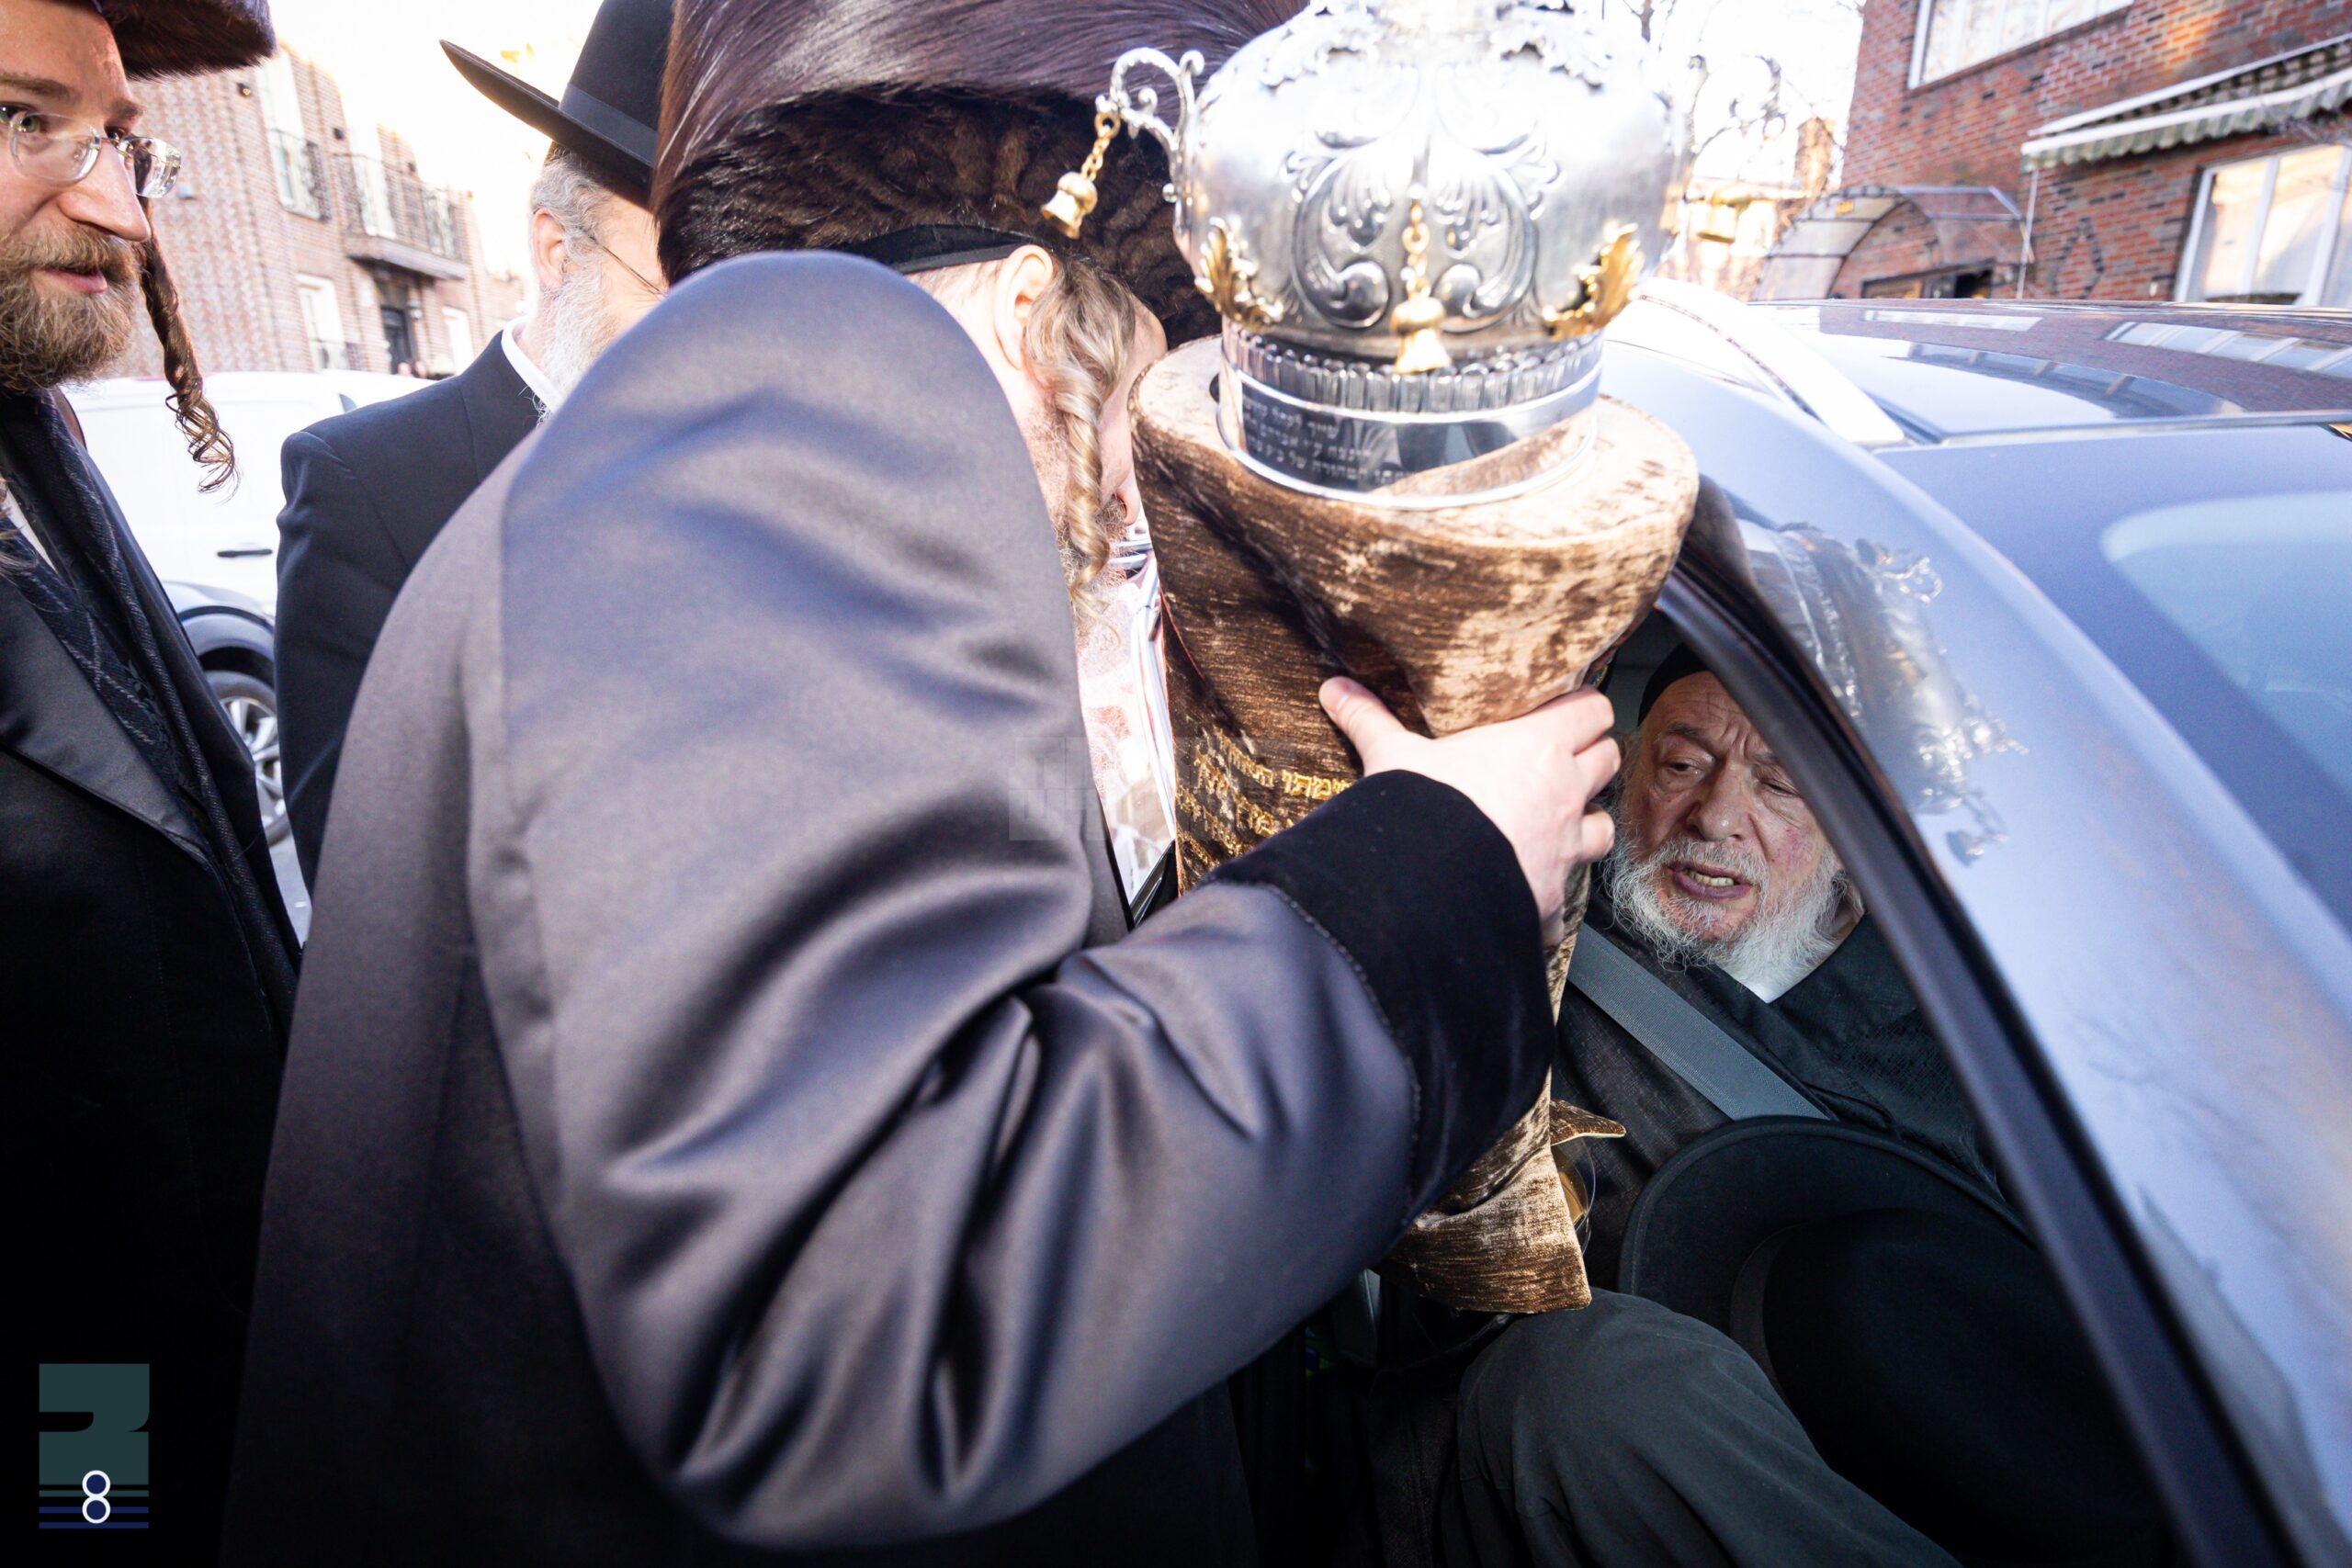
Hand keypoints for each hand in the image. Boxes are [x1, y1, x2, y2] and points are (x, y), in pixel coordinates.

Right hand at [1321, 677, 1618, 942]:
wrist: (1422, 888)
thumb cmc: (1421, 809)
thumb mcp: (1391, 756)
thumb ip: (1369, 720)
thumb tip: (1335, 689)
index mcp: (1536, 748)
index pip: (1592, 710)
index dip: (1585, 708)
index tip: (1569, 708)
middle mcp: (1563, 795)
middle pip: (1607, 761)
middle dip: (1591, 760)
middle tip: (1564, 761)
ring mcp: (1564, 849)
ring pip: (1603, 827)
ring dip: (1586, 825)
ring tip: (1559, 826)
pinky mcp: (1550, 897)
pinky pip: (1565, 899)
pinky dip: (1550, 897)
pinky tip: (1528, 895)